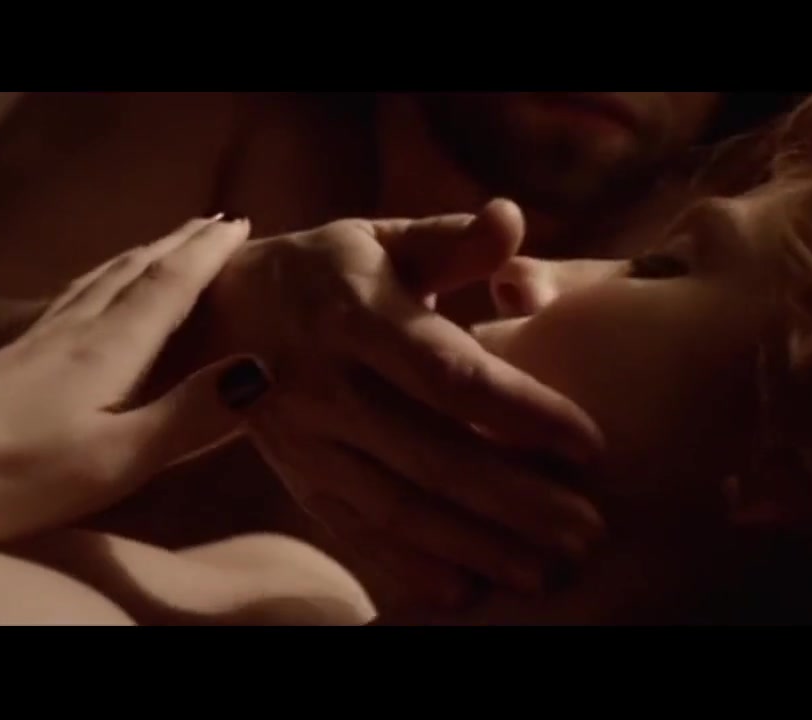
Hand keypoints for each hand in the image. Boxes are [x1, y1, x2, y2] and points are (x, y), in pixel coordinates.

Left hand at [0, 216, 269, 543]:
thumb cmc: (14, 474)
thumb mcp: (117, 458)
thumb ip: (189, 416)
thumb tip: (259, 369)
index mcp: (110, 348)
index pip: (170, 286)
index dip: (208, 254)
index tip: (242, 226)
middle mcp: (76, 330)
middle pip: (135, 270)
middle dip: (181, 244)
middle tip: (219, 223)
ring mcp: (37, 341)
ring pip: (100, 279)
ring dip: (142, 254)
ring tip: (167, 243)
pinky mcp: (9, 359)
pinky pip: (72, 297)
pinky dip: (101, 278)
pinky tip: (89, 292)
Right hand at [205, 200, 606, 606]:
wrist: (222, 315)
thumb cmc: (330, 270)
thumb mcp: (383, 239)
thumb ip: (452, 239)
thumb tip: (512, 217)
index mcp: (356, 314)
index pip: (449, 374)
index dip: (521, 411)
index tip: (589, 446)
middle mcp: (326, 384)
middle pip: (431, 456)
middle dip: (515, 501)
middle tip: (588, 531)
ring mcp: (306, 440)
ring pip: (396, 507)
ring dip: (475, 546)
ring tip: (546, 573)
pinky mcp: (298, 477)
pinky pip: (354, 531)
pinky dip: (408, 567)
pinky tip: (465, 591)